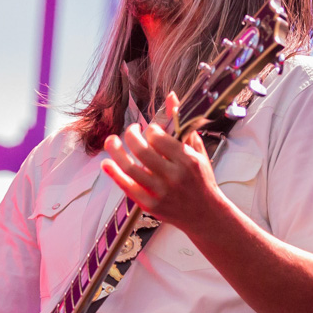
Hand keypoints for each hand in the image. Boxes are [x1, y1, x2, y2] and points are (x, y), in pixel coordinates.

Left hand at [100, 92, 220, 230]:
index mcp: (187, 160)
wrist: (206, 215)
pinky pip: (127, 187)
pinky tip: (106, 163)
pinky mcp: (150, 205)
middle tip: (131, 131)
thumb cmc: (201, 179)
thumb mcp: (196, 150)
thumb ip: (182, 124)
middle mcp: (174, 176)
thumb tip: (171, 97)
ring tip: (112, 141)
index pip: (158, 137)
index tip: (149, 129)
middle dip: (130, 135)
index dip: (149, 129)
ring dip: (115, 151)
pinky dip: (113, 174)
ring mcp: (161, 192)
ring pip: (130, 168)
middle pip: (141, 150)